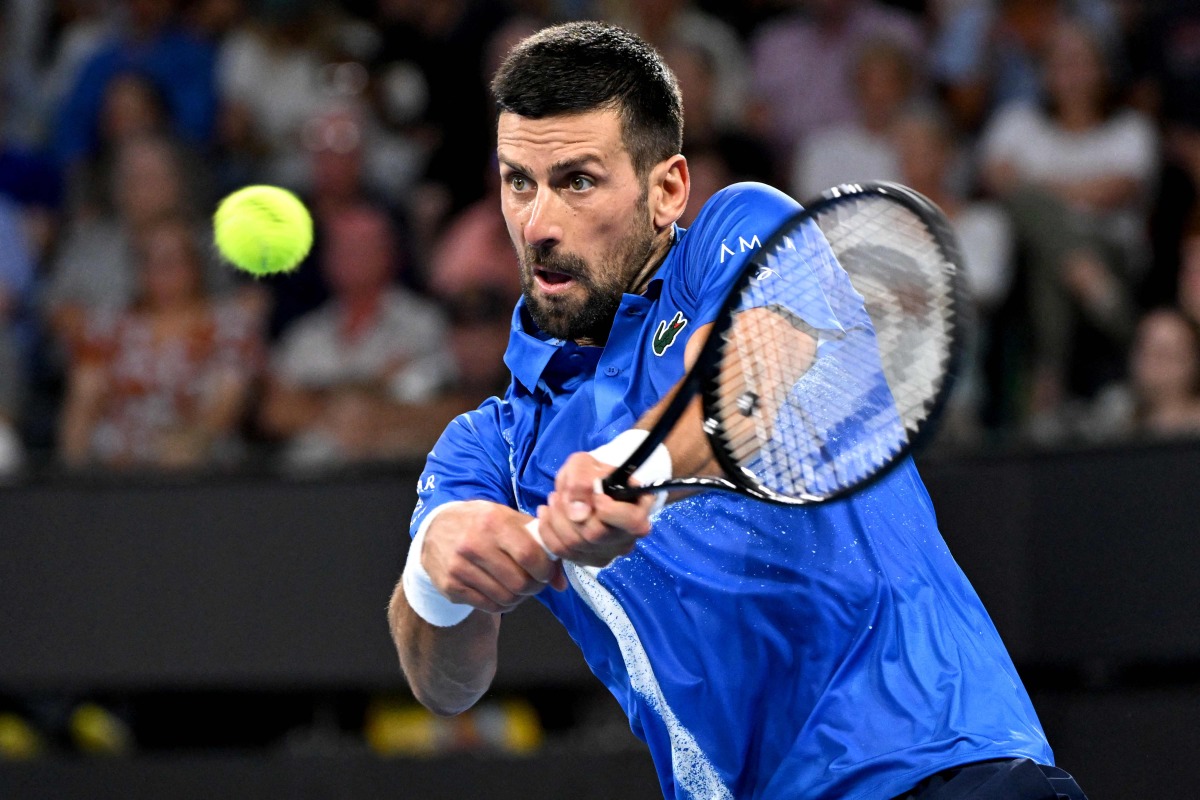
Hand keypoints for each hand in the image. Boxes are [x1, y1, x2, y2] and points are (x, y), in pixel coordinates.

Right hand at [422, 500, 566, 613]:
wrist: (436, 529)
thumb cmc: (482, 523)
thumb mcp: (510, 520)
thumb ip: (540, 545)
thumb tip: (561, 584)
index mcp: (493, 523)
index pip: (530, 556)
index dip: (545, 570)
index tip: (545, 571)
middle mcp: (474, 544)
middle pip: (519, 582)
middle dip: (534, 587)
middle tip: (534, 582)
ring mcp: (459, 567)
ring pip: (506, 598)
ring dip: (519, 598)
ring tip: (517, 587)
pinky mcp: (451, 586)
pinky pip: (489, 607)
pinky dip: (502, 604)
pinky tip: (501, 592)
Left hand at [535, 452, 654, 567]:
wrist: (586, 487)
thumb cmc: (592, 474)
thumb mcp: (585, 464)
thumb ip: (581, 480)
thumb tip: (578, 513)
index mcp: (638, 511)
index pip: (630, 521)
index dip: (608, 509)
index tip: (595, 493)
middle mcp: (627, 538)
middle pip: (595, 534)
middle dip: (570, 510)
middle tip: (561, 493)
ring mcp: (608, 552)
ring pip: (574, 544)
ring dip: (556, 518)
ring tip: (553, 499)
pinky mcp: (588, 560)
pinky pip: (561, 552)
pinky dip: (547, 531)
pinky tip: (546, 514)